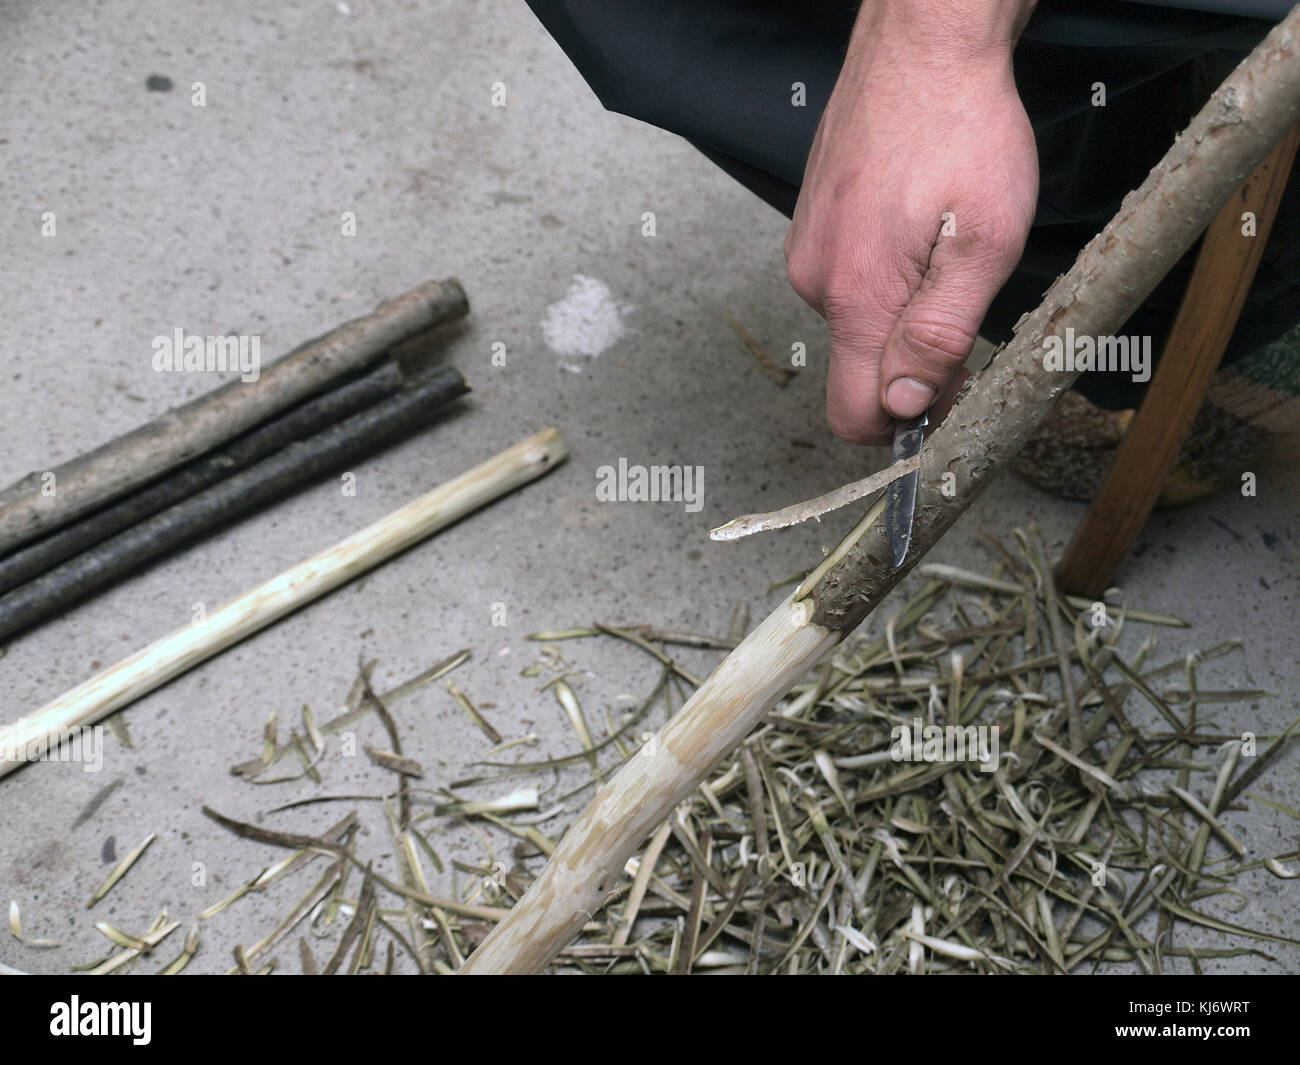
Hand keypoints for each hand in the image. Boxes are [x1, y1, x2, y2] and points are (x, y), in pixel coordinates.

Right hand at [784, 2, 1038, 444]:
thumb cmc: (962, 128)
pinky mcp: (811, 227)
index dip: (905, 424)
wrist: (922, 42)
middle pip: (858, 371)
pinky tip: (916, 229)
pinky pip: (846, 282)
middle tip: (966, 305)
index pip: (854, 415)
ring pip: (855, 325)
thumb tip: (906, 407)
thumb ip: (940, 335)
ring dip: (900, 313)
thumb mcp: (983, 241)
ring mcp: (807, 251)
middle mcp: (815, 281)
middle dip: (912, 363)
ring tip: (943, 251)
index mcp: (856, 296)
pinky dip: (883, 277)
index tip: (949, 397)